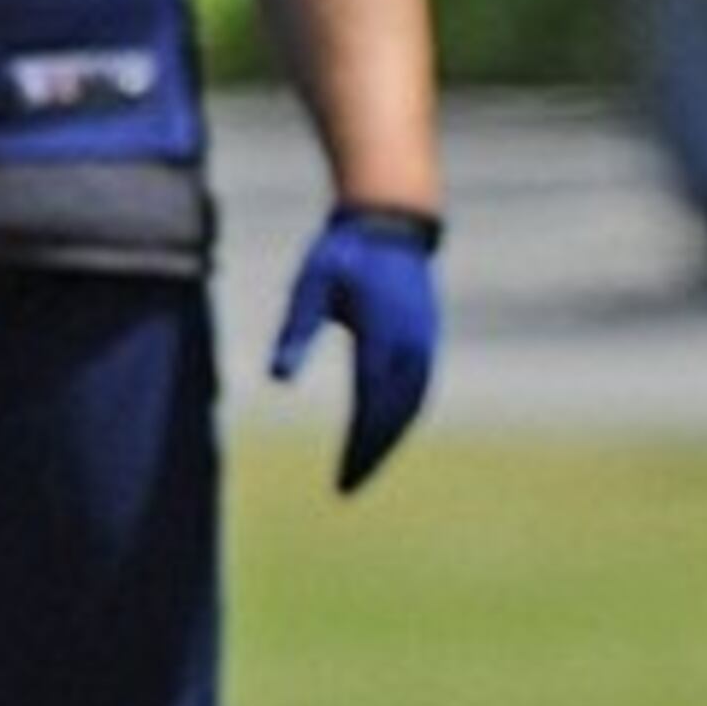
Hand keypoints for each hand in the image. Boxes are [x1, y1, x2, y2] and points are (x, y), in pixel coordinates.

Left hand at [270, 205, 443, 492]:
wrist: (391, 219)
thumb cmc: (345, 251)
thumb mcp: (310, 284)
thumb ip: (296, 330)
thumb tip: (279, 379)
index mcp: (383, 338)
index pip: (371, 410)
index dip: (358, 450)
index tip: (342, 481)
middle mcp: (411, 348)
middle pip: (395, 418)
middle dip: (373, 455)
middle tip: (350, 486)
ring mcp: (424, 344)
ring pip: (411, 406)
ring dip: (390, 439)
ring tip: (365, 464)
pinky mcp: (427, 339)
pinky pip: (418, 390)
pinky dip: (402, 416)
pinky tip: (386, 429)